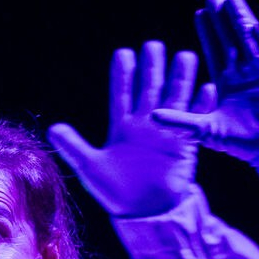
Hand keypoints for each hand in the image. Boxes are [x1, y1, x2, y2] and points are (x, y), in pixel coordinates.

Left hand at [48, 41, 215, 216]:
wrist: (144, 213)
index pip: (121, 94)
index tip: (123, 53)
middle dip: (152, 68)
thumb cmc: (115, 192)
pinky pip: (194, 122)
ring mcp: (166, 133)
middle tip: (154, 45)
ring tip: (186, 55)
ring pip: (174, 99)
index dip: (122, 75)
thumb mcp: (90, 167)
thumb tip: (51, 129)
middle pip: (149, 90)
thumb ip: (73, 146)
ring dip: (180, 79)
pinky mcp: (184, 145)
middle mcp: (145, 125)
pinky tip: (207, 88)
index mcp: (121, 127)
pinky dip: (201, 106)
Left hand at [150, 0, 258, 198]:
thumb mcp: (204, 130)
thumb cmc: (240, 144)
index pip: (215, 51)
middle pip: (232, 39)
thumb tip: (152, 116)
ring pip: (252, 36)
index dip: (208, 32)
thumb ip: (181, 121)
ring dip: (242, 16)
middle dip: (222, 19)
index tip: (199, 13)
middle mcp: (245, 73)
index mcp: (227, 83)